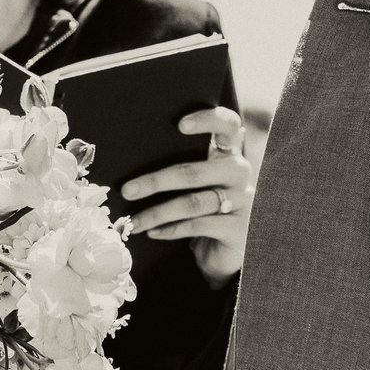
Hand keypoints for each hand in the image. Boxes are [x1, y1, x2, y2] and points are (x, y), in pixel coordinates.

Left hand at [120, 107, 253, 283]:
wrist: (225, 249)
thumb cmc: (204, 209)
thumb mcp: (198, 184)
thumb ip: (183, 167)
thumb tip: (133, 161)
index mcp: (229, 154)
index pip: (228, 126)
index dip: (207, 120)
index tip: (180, 125)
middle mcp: (239, 173)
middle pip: (194, 172)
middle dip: (156, 181)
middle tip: (127, 190)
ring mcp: (242, 201)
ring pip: (192, 203)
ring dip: (157, 213)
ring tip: (134, 221)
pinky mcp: (238, 229)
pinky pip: (198, 226)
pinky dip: (171, 230)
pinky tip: (153, 233)